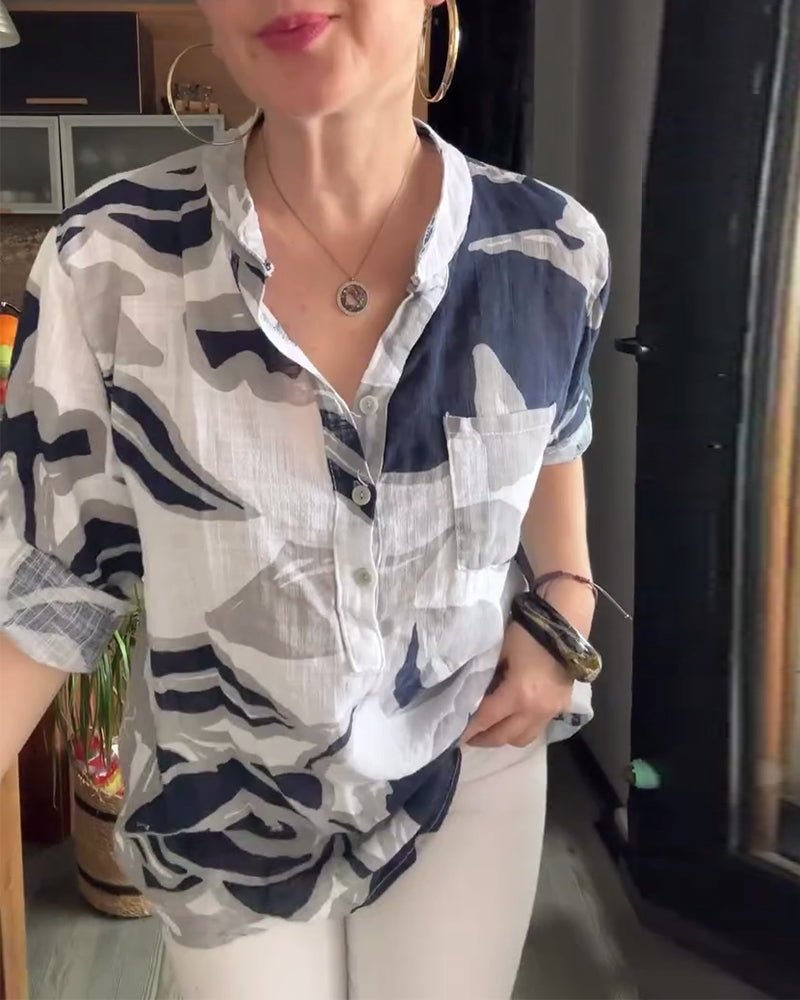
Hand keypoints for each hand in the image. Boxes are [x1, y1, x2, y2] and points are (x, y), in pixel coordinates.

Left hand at [462, 622, 572, 747]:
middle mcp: (535, 710)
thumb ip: (487, 677)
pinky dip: (522, 729)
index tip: (454, 738)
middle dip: (483, 739)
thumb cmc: (528, 634)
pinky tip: (513, 720)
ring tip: (490, 730)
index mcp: (518, 695)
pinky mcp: (562, 708)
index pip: (486, 719)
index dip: (468, 730)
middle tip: (468, 736)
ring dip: (504, 737)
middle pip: (504, 736)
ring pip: (522, 739)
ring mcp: (550, 712)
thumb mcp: (500, 652)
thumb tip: (473, 695)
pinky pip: (537, 728)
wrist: (565, 627)